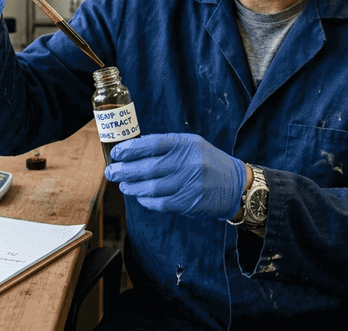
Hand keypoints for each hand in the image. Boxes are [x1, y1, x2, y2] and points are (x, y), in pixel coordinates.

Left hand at [104, 133, 246, 219]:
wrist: (236, 185)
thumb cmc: (208, 163)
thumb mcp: (192, 145)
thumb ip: (167, 146)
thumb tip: (134, 149)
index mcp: (186, 144)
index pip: (152, 144)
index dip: (130, 149)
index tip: (116, 153)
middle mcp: (188, 162)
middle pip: (148, 167)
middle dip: (125, 170)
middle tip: (111, 172)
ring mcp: (189, 183)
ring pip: (152, 187)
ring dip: (133, 187)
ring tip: (123, 185)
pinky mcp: (189, 202)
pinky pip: (161, 203)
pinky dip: (146, 200)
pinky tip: (140, 197)